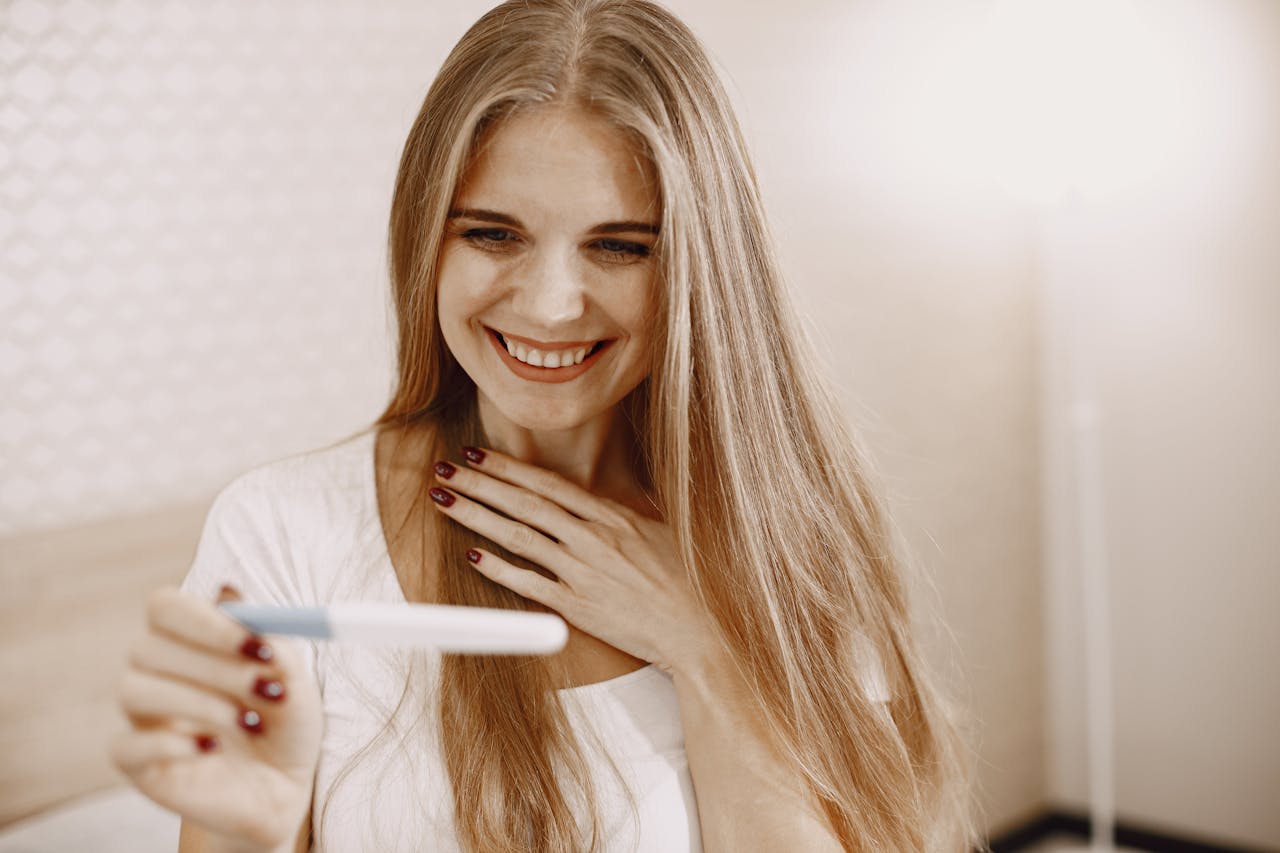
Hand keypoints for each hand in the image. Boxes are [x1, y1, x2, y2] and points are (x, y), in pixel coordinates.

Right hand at [110, 585, 322, 850]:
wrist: (283, 787)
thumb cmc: (284, 722)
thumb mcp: (292, 681)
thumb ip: (267, 641)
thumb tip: (228, 594)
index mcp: (188, 639)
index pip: (165, 607)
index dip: (207, 621)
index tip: (258, 644)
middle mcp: (156, 671)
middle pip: (149, 647)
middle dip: (215, 666)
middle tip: (267, 686)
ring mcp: (142, 718)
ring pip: (134, 691)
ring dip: (200, 703)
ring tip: (251, 723)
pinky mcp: (136, 764)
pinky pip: (126, 745)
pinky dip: (172, 743)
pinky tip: (214, 748)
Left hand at [427, 447, 714, 674]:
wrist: (700, 631)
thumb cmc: (688, 581)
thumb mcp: (662, 531)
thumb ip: (626, 513)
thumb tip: (603, 500)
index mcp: (613, 516)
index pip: (548, 484)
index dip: (507, 468)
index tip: (477, 454)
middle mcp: (594, 539)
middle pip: (525, 504)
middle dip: (480, 483)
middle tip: (444, 467)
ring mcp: (583, 572)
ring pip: (519, 536)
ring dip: (476, 515)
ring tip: (444, 500)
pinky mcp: (577, 607)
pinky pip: (528, 583)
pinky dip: (498, 567)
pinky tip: (470, 553)